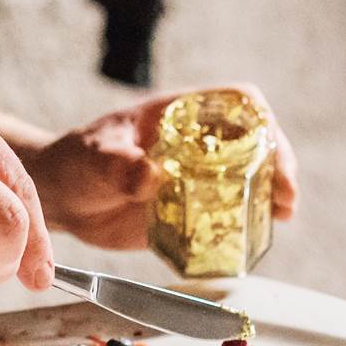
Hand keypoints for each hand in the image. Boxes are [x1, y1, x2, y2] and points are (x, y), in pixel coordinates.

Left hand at [25, 83, 299, 249]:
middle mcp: (197, 144)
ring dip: (271, 197)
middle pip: (257, 142)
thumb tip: (151, 176)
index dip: (262, 120)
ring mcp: (198, 179)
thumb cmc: (75, 162)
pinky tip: (249, 243)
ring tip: (280, 217)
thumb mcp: (93, 159)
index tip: (270, 148)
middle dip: (278, 165)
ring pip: (250, 180)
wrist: (60, 198)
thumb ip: (118, 165)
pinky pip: (227, 218)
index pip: (237, 102)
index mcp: (180, 115)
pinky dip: (244, 229)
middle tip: (285, 196)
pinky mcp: (192, 212)